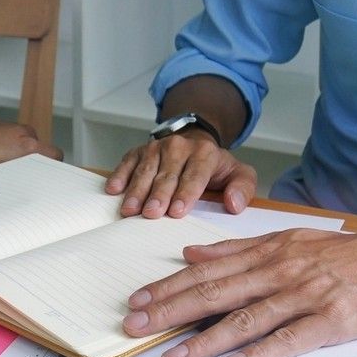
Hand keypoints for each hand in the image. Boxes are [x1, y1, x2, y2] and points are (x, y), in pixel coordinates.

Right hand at [105, 130, 256, 218]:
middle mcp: (178, 147)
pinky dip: (119, 176)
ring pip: (145, 171)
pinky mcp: (137, 152)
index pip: (195, 175)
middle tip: (150, 214)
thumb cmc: (214, 168)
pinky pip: (127, 163)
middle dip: (158, 195)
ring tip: (130, 210)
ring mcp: (155, 148)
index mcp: (204, 153)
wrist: (193, 142)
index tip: (177, 211)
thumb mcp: (239, 174)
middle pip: (167, 175)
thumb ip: (243, 188)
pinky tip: (113, 190)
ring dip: (136, 191)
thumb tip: (234, 204)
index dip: (185, 193)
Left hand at [121, 224, 356, 356]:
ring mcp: (303, 298)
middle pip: (215, 294)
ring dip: (205, 340)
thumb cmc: (340, 254)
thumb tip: (191, 253)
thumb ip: (236, 249)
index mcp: (264, 255)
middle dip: (170, 312)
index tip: (135, 302)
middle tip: (136, 328)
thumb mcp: (285, 239)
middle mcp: (278, 274)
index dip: (167, 289)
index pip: (205, 273)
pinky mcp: (331, 321)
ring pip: (246, 320)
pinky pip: (290, 338)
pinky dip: (260, 352)